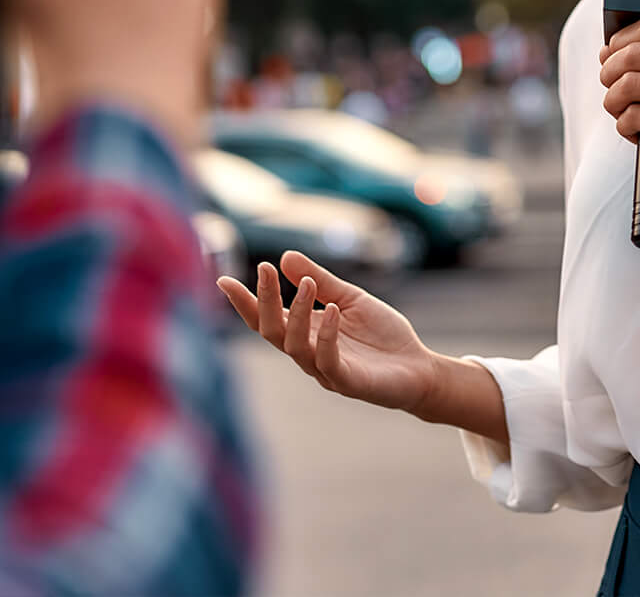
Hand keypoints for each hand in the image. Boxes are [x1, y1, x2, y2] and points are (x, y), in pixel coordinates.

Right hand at [217, 253, 441, 413]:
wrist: (418, 367)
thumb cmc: (381, 335)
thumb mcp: (350, 298)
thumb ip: (321, 281)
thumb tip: (284, 257)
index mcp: (304, 332)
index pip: (265, 319)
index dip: (244, 302)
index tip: (221, 280)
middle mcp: (307, 353)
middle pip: (271, 331)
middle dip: (264, 301)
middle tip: (265, 269)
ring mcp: (325, 370)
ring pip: (294, 346)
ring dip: (297, 312)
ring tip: (306, 283)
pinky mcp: (347, 382)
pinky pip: (328, 361)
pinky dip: (326, 335)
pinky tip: (333, 311)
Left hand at [598, 18, 639, 214]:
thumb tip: (614, 48)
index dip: (621, 40)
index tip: (610, 56)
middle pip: (634, 53)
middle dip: (609, 70)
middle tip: (610, 87)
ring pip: (629, 84)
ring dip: (613, 100)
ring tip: (620, 112)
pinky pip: (634, 117)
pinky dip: (625, 126)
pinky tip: (637, 134)